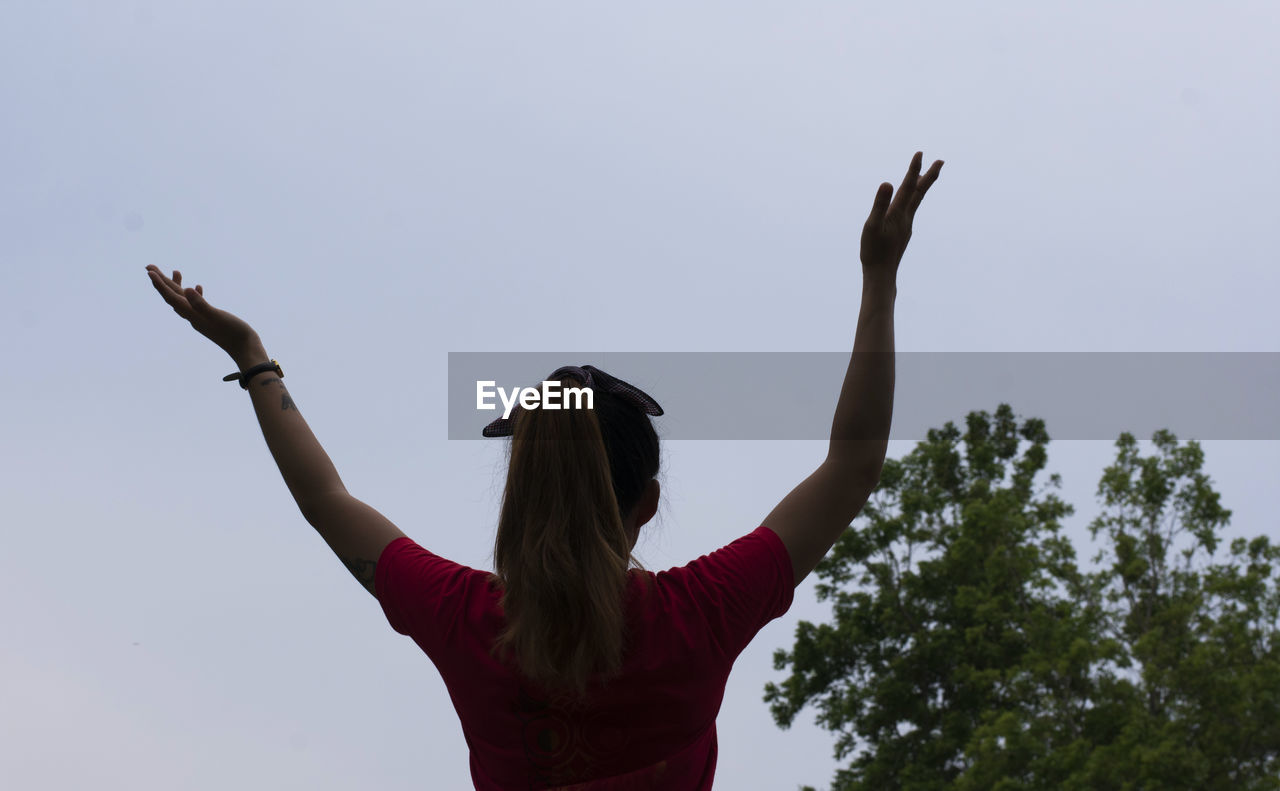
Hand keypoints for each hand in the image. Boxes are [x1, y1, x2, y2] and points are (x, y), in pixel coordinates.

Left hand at [145, 265, 259, 358]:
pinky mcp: (209, 318)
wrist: (245, 349)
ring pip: (183, 299)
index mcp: (192, 315)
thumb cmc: (234, 333)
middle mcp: (193, 316)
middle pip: (173, 296)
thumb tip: (187, 290)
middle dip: (162, 282)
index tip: (150, 271)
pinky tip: (198, 287)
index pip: (171, 297)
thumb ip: (201, 304)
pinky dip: (194, 294)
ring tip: (176, 271)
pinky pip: (196, 304)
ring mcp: (201, 318)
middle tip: (150, 267)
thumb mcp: (217, 316)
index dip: (160, 284)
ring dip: (176, 286)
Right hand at [860, 151, 942, 269]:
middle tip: (941, 161)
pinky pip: (910, 211)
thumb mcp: (872, 226)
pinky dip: (913, 200)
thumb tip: (888, 183)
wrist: (881, 275)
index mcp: (899, 213)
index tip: (921, 153)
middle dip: (929, 175)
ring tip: (924, 176)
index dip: (914, 169)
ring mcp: (906, 226)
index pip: (909, 186)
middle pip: (919, 192)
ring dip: (921, 186)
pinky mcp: (903, 233)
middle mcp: (906, 218)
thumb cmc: (873, 252)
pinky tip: (908, 204)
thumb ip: (879, 204)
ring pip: (916, 201)